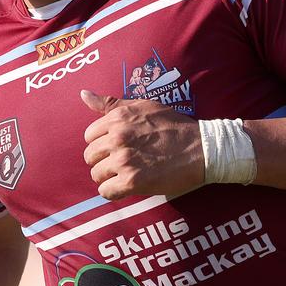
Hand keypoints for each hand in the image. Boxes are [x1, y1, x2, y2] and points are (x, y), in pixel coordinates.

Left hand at [81, 90, 204, 199]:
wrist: (202, 148)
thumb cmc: (174, 126)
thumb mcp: (143, 106)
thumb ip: (111, 103)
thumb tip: (83, 94)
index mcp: (118, 118)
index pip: (89, 136)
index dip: (102, 143)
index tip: (116, 147)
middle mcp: (118, 137)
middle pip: (90, 156)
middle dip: (103, 160)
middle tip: (121, 162)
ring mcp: (124, 160)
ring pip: (96, 174)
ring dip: (108, 177)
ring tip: (125, 174)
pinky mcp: (132, 181)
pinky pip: (106, 191)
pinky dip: (113, 191)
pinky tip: (126, 187)